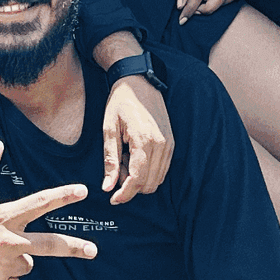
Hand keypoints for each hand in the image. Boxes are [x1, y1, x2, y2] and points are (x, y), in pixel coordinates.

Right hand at [0, 140, 96, 279]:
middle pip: (50, 245)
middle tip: (94, 250)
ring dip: (16, 258)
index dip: (63, 196)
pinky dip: (4, 276)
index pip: (40, 203)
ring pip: (27, 263)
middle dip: (75, 247)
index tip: (82, 191)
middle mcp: (10, 242)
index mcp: (5, 217)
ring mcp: (5, 266)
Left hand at [102, 76, 171, 203]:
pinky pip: (162, 169)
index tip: (113, 198)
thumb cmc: (121, 102)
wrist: (138, 80)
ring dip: (140, 179)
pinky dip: (148, 171)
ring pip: (157, 179)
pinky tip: (135, 156)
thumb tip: (108, 187)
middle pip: (148, 184)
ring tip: (125, 158)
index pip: (137, 180)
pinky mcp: (171, 143)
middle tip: (117, 168)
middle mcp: (161, 144)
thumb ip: (110, 159)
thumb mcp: (109, 128)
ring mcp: (169, 144)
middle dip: (131, 185)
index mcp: (144, 140)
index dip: (124, 194)